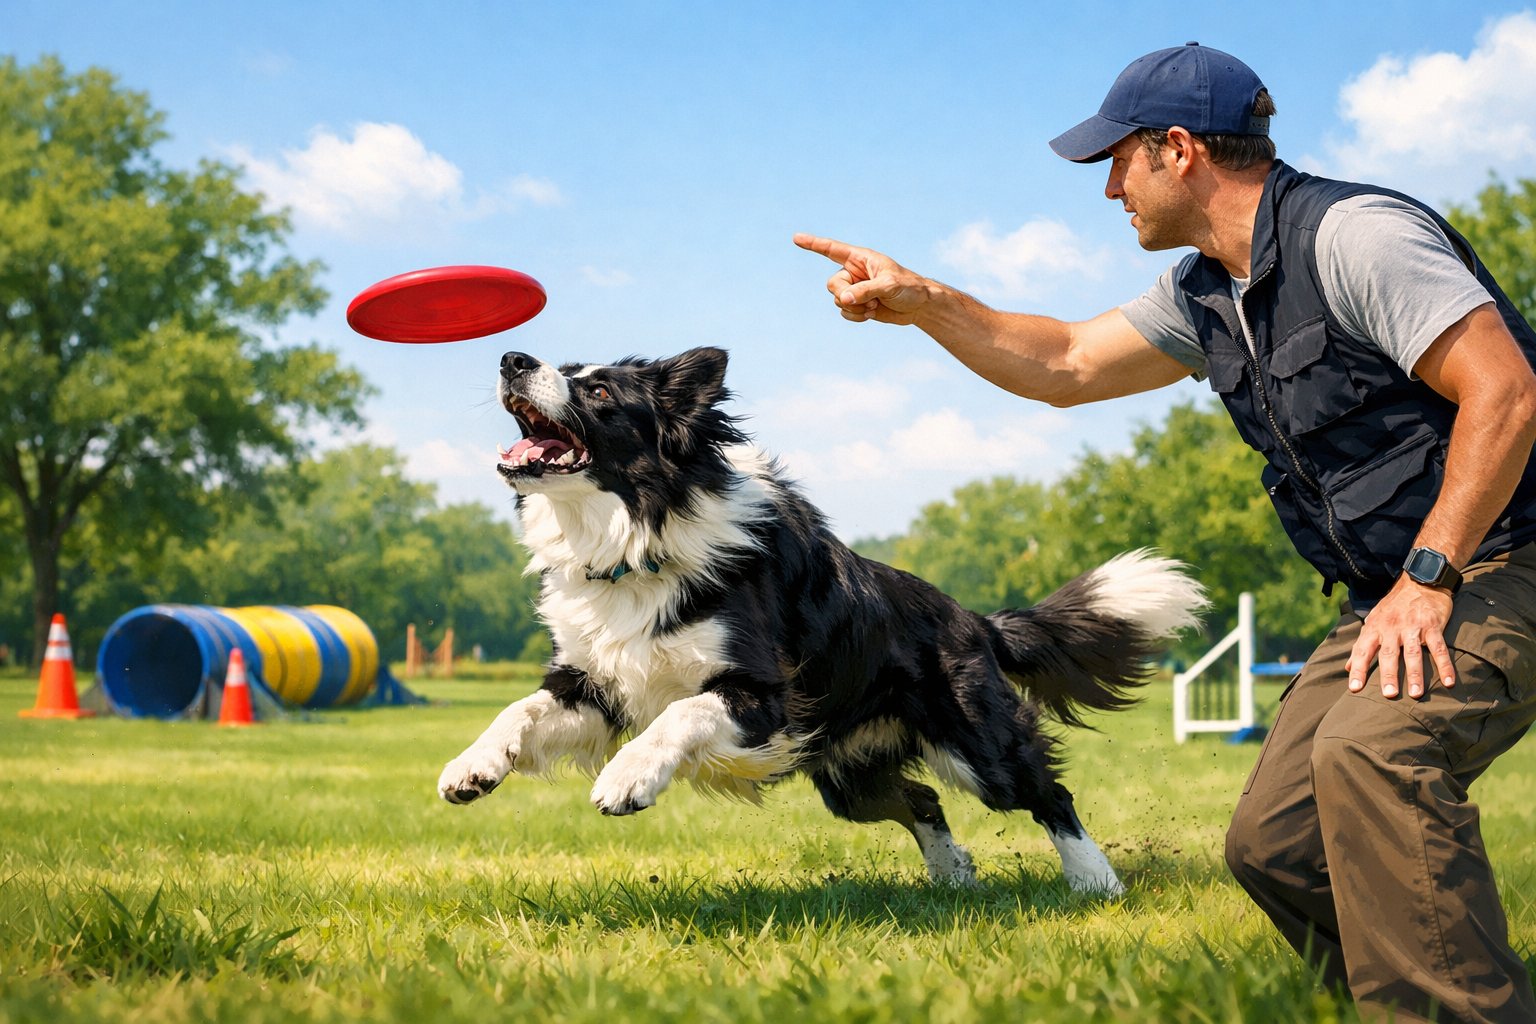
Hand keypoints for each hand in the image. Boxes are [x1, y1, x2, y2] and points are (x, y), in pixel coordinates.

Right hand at [793, 233, 934, 324]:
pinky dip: (855, 317)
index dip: (813, 244)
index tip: (796, 238)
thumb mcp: (889, 286)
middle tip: (863, 301)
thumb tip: (844, 299)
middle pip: (832, 284)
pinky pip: (844, 312)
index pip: (832, 249)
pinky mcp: (858, 305)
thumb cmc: (909, 288)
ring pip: (838, 300)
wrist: (919, 306)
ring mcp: (855, 289)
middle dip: (844, 296)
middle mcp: (854, 272)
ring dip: (855, 308)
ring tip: (874, 306)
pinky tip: (871, 314)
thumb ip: (865, 290)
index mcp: (860, 258)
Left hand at [1346, 578, 1456, 698]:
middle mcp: (1391, 627)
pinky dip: (1445, 665)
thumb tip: (1346, 667)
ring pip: (1413, 653)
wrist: (1419, 581)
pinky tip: (1449, 682)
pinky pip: (1439, 648)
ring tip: (1416, 694)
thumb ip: (1362, 645)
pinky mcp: (1432, 625)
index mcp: (1374, 627)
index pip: (1362, 651)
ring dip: (1415, 674)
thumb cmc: (1393, 607)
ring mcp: (1413, 626)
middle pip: (1388, 654)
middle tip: (1388, 695)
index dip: (1357, 669)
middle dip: (1388, 675)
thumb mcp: (1373, 621)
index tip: (1354, 689)